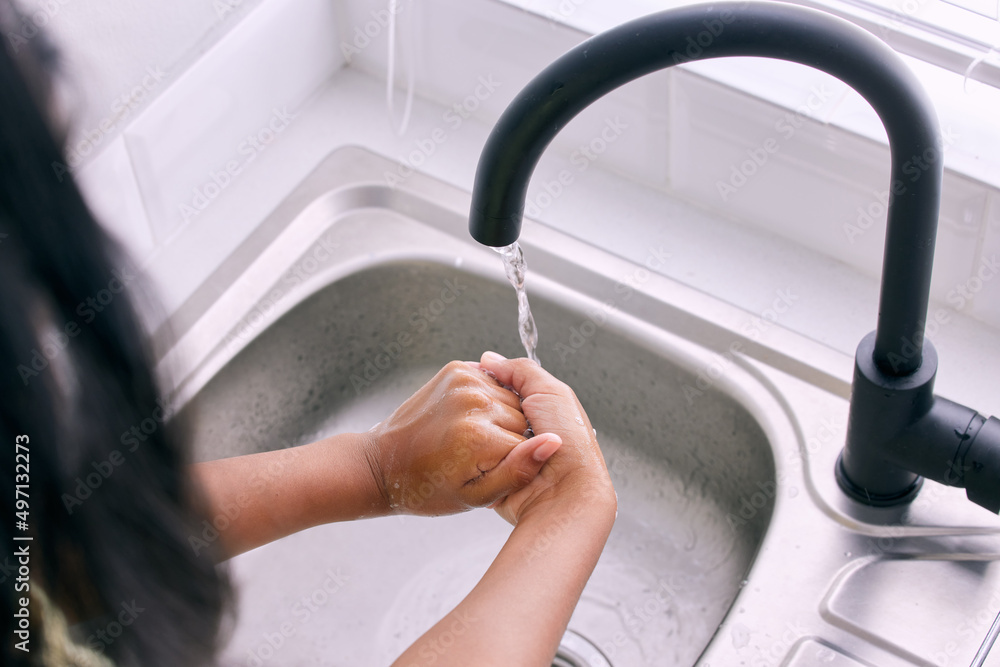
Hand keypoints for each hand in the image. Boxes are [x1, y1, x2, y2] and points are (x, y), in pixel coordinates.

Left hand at [365, 361, 562, 515]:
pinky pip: (493, 383)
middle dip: (507, 438)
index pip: (528, 444)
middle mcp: (474, 402)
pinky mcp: (456, 370)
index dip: (513, 461)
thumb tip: (552, 443)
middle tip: (478, 457)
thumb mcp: (475, 496)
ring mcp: (464, 381)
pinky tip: (468, 419)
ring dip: (499, 418)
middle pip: (521, 418)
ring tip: (471, 438)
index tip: (488, 471)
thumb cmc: (427, 488)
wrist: (383, 463)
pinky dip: (488, 400)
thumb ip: (518, 471)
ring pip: (510, 399)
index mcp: (479, 437)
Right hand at [477, 352, 615, 524]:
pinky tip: (477, 453)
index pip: (504, 387)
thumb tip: (489, 360)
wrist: (565, 492)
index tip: (480, 382)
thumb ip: (520, 371)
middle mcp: (524, 430)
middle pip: (489, 409)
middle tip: (483, 411)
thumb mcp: (549, 392)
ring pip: (481, 432)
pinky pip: (478, 459)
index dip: (491, 384)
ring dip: (481, 433)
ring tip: (482, 433)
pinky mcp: (497, 474)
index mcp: (539, 409)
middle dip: (485, 409)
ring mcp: (509, 452)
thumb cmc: (569, 443)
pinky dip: (477, 456)